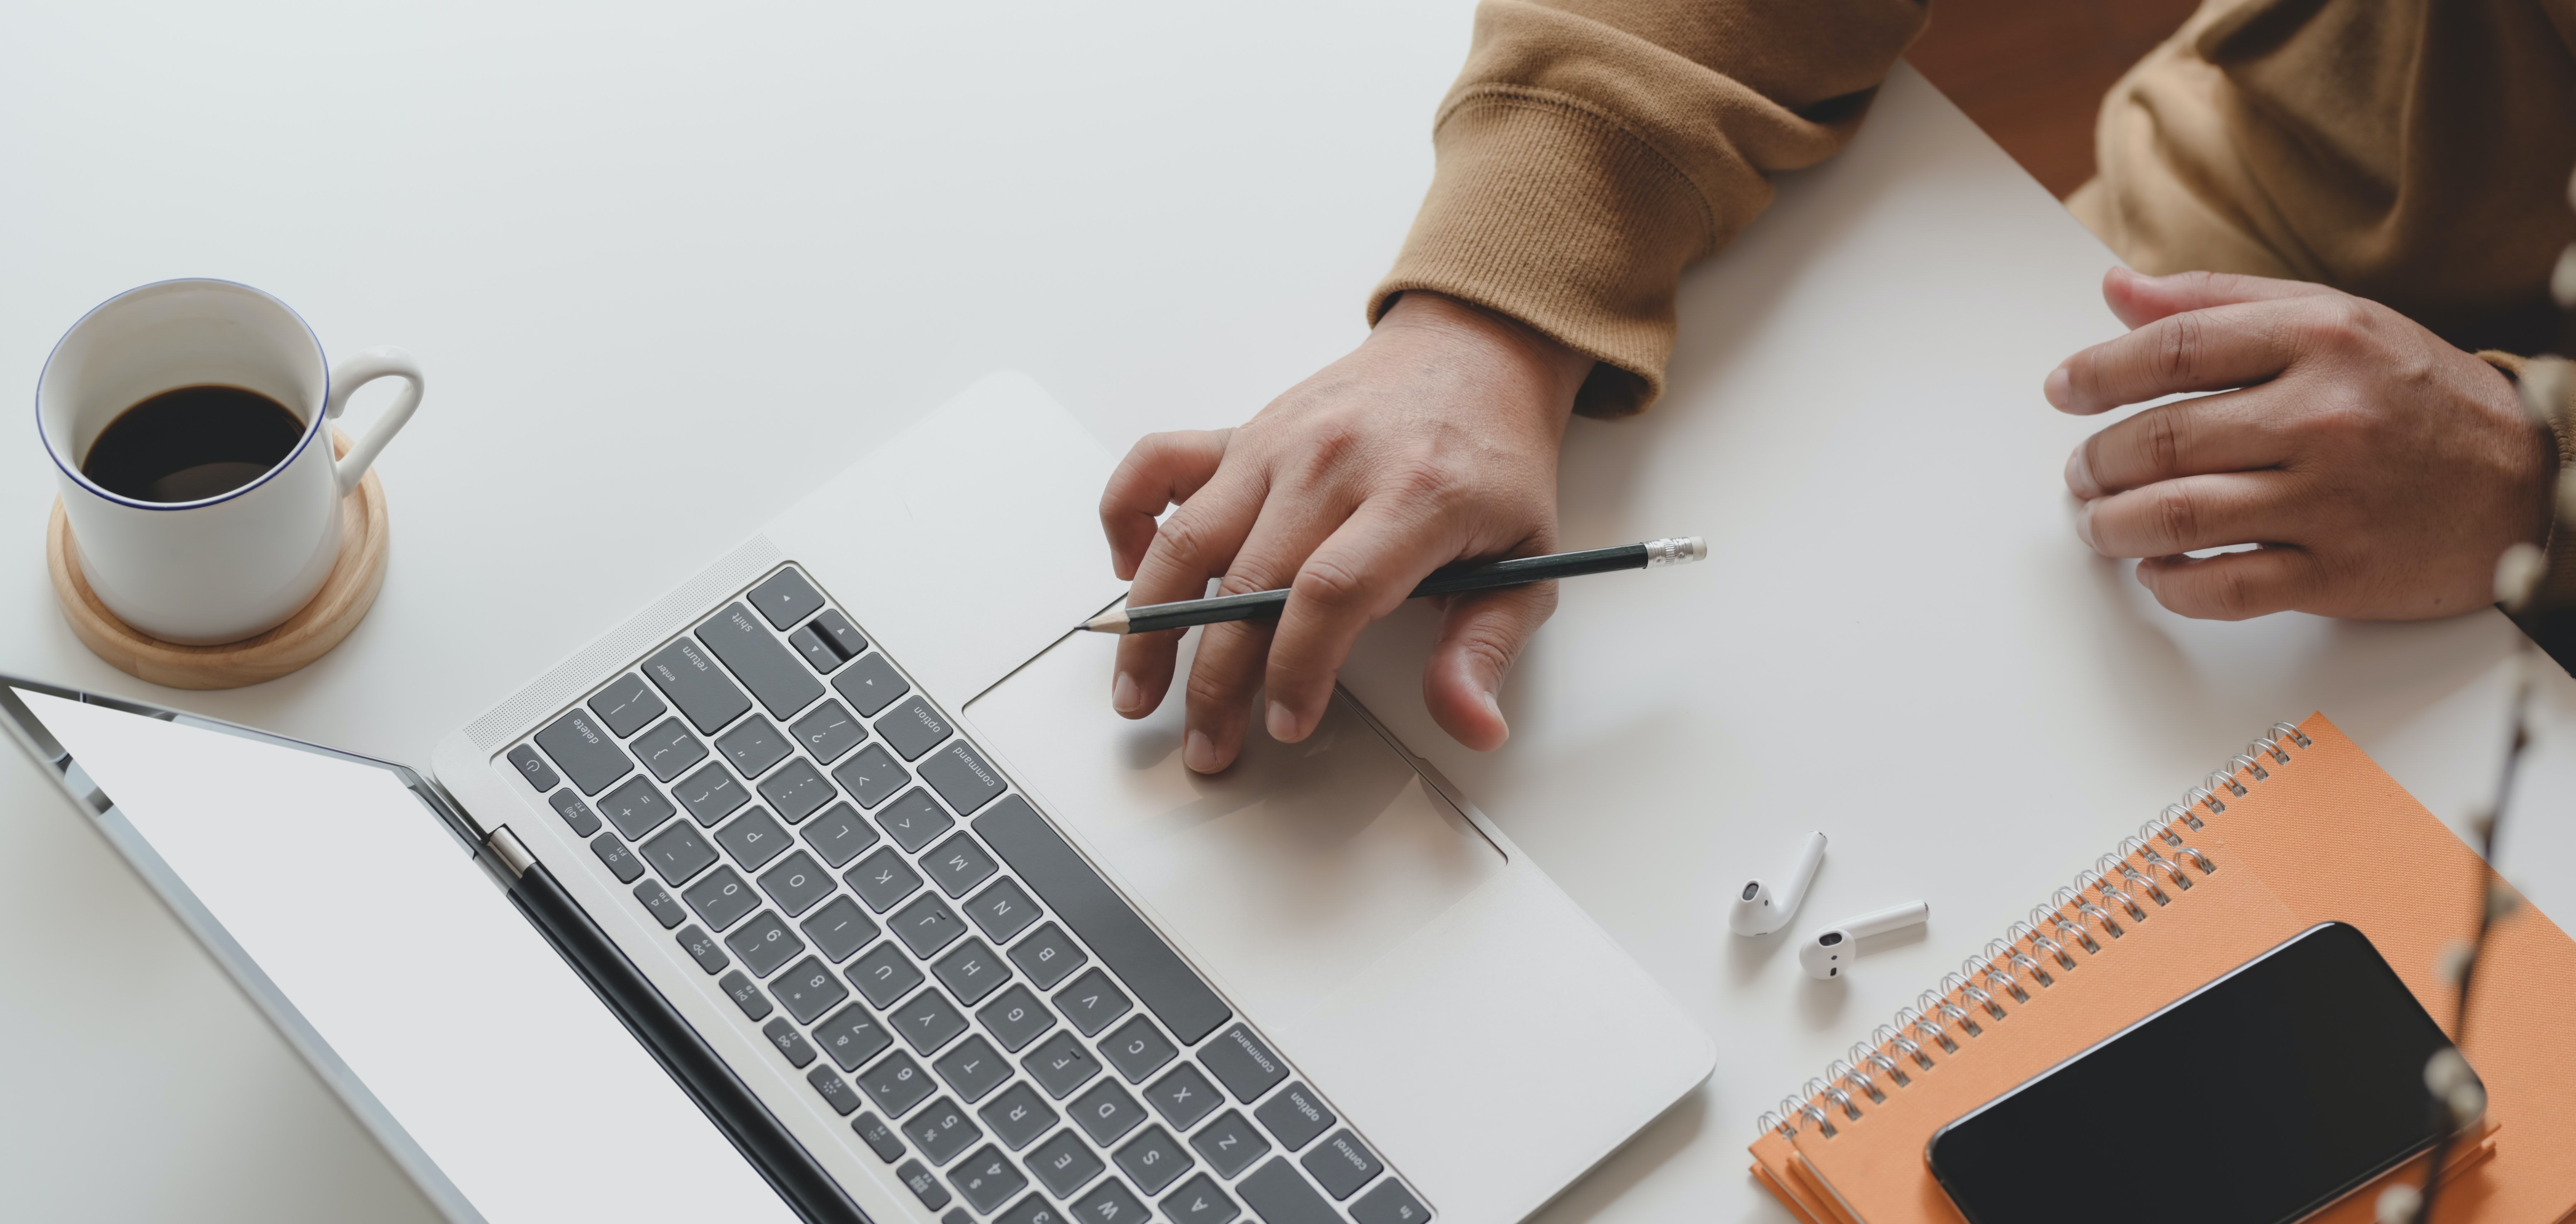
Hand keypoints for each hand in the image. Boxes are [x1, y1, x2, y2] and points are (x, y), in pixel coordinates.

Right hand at [1098, 292, 1591, 771]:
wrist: (1474, 355)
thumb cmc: (1493, 462)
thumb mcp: (1527, 558)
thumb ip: (1488, 646)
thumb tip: (1473, 725)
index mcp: (1415, 495)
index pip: (1333, 591)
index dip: (1299, 668)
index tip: (1287, 724)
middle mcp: (1334, 463)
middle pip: (1252, 581)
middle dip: (1217, 680)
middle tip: (1208, 745)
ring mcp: (1278, 443)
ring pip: (1190, 537)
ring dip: (1152, 623)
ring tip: (1136, 689)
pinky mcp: (1244, 430)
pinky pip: (1157, 463)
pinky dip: (1127, 515)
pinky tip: (1133, 571)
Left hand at [2047, 268, 2554, 619]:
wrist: (2525, 479)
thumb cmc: (2412, 395)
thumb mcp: (2331, 321)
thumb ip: (2217, 302)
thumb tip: (2117, 287)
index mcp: (2319, 339)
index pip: (2171, 349)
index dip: (2097, 373)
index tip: (2063, 391)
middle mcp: (2323, 415)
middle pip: (2162, 440)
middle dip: (2096, 463)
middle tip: (2080, 473)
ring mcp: (2331, 498)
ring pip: (2177, 516)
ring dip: (2112, 525)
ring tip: (2097, 522)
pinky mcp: (2339, 571)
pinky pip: (2225, 587)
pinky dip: (2171, 583)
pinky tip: (2158, 570)